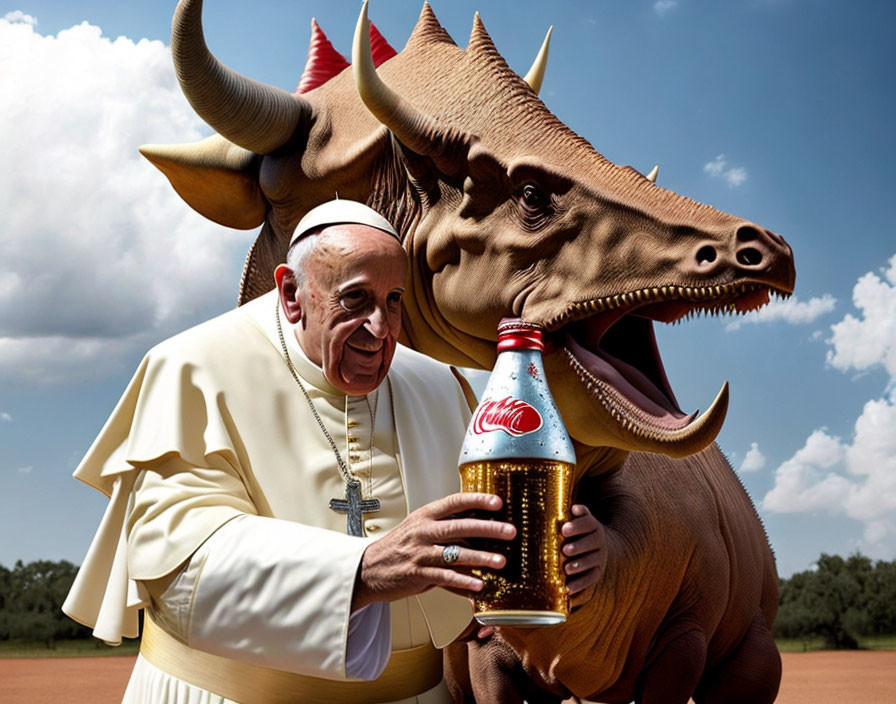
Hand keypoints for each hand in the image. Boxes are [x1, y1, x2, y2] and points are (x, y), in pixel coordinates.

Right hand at [352, 493, 515, 609]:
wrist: (368, 569)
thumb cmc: (399, 547)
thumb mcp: (418, 528)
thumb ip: (445, 525)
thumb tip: (478, 522)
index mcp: (425, 516)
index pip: (454, 502)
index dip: (477, 500)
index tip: (498, 502)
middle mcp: (423, 531)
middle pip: (459, 526)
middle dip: (488, 528)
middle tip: (510, 531)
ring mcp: (420, 553)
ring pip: (455, 553)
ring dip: (481, 557)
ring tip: (500, 561)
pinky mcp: (417, 574)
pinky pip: (444, 577)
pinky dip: (463, 582)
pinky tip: (479, 585)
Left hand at [561, 504, 606, 608]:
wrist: (598, 544)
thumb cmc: (578, 529)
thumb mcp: (580, 519)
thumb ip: (578, 514)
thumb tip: (574, 508)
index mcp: (593, 525)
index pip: (588, 523)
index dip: (577, 526)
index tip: (564, 529)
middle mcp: (599, 541)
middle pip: (592, 542)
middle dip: (578, 546)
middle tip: (565, 549)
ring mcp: (599, 557)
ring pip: (592, 561)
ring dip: (580, 565)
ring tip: (567, 569)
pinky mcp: (597, 571)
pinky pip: (590, 578)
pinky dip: (580, 584)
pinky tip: (568, 588)